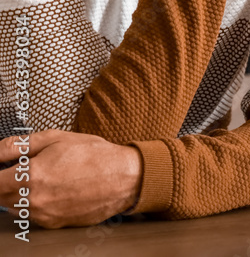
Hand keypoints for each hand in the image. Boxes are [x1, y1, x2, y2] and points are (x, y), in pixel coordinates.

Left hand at [0, 131, 141, 228]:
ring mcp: (43, 215)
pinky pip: (33, 215)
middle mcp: (33, 200)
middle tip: (24, 169)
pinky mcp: (54, 223)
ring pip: (14, 207)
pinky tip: (54, 189)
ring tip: (43, 178)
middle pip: (0, 197)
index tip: (1, 168)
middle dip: (6, 183)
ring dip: (19, 194)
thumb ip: (18, 145)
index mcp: (29, 176)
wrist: (125, 177)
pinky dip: (36, 203)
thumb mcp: (56, 138)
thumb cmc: (95, 155)